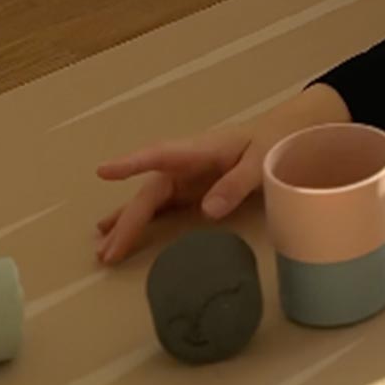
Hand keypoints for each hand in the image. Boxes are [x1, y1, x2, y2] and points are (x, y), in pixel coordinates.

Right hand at [92, 84, 350, 264]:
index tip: (104, 171)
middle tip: (107, 250)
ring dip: (126, 224)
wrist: (283, 134)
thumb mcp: (261, 160)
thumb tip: (207, 211)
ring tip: (101, 249)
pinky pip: (158, 207)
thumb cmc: (271, 141)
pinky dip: (138, 222)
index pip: (161, 155)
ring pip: (148, 201)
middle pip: (150, 191)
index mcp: (200, 149)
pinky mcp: (188, 191)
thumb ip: (237, 182)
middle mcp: (183, 164)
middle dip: (128, 219)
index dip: (133, 164)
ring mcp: (184, 178)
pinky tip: (117, 235)